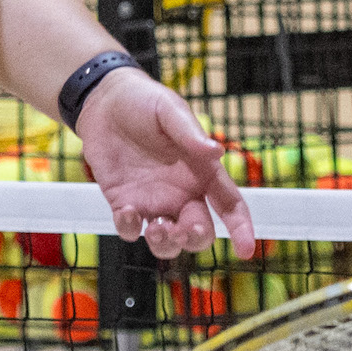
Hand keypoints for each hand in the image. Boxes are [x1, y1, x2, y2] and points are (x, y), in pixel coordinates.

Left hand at [72, 69, 258, 260]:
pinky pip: (130, 230)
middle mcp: (181, 193)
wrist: (104, 101)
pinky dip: (130, 229)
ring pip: (166, 241)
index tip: (247, 249)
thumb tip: (217, 151)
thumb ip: (190, 134)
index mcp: (201, 172)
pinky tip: (126, 211)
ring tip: (156, 228)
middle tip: (184, 231)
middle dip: (196, 239)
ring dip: (166, 244)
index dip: (241, 228)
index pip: (229, 204)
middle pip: (199, 231)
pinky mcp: (123, 203)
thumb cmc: (145, 102)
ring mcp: (152, 202)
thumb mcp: (170, 111)